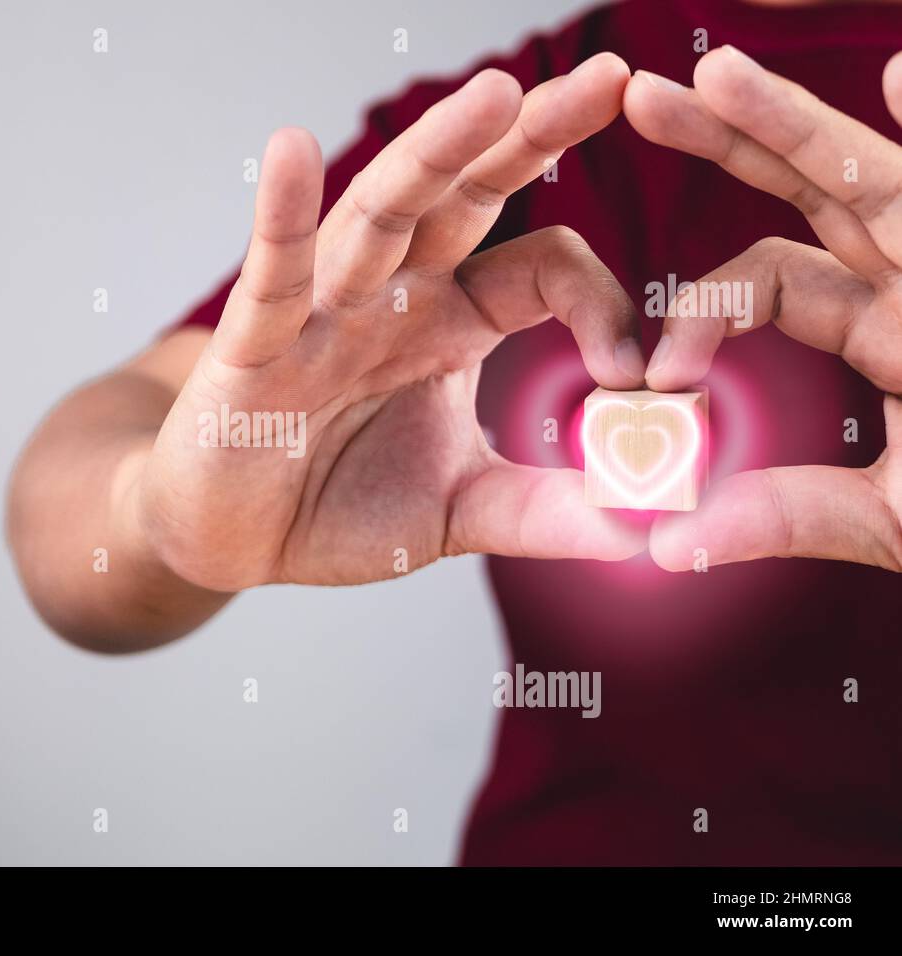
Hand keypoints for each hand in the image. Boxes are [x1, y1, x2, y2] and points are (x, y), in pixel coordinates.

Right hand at [137, 55, 647, 591]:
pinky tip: (291, 151)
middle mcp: (392, 296)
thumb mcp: (461, 512)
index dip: (603, 305)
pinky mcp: (251, 348)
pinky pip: (271, 276)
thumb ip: (546, 514)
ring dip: (434, 153)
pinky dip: (280, 217)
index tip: (634, 374)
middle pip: (467, 197)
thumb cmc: (337, 508)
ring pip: (379, 214)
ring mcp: (321, 313)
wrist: (234, 542)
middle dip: (532, 136)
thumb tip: (649, 525)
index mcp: (451, 321)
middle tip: (610, 77)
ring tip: (494, 91)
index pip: (543, 268)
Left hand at [624, 46, 901, 571]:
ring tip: (713, 71)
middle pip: (808, 189)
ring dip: (790, 120)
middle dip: (727, 140)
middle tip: (640, 96)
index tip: (657, 377)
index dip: (702, 314)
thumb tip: (666, 543)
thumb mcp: (891, 517)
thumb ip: (790, 515)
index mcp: (882, 325)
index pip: (767, 280)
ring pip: (868, 170)